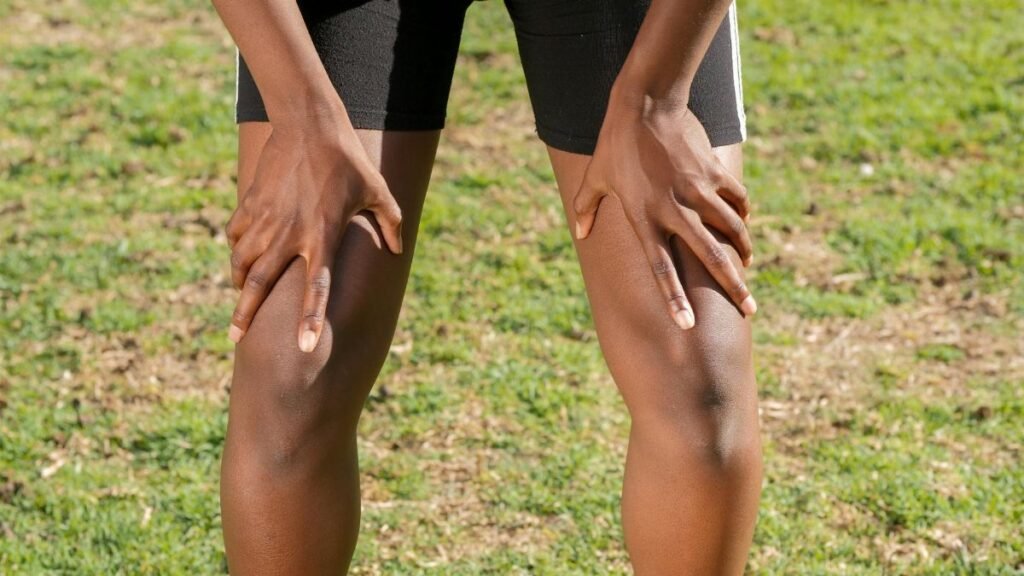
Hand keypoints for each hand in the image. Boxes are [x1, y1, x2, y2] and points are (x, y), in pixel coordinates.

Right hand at [225, 122, 402, 351]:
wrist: (309, 123)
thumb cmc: (349, 159)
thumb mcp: (377, 190)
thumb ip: (391, 222)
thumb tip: (398, 250)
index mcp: (323, 237)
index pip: (317, 288)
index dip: (310, 319)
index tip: (302, 347)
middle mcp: (290, 234)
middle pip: (260, 284)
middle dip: (245, 314)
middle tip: (235, 337)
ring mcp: (266, 219)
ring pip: (242, 262)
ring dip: (239, 284)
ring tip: (240, 298)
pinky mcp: (251, 203)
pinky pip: (236, 235)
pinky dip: (237, 249)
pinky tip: (241, 256)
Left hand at [573, 92, 754, 329]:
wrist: (645, 104)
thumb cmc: (615, 144)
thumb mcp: (595, 177)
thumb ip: (585, 208)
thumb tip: (580, 232)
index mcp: (643, 218)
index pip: (660, 268)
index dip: (674, 298)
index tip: (687, 324)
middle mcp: (673, 209)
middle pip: (709, 257)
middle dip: (733, 286)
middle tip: (750, 309)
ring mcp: (697, 191)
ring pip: (731, 229)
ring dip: (743, 252)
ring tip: (747, 267)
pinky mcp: (713, 172)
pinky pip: (735, 200)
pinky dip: (742, 215)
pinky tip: (742, 225)